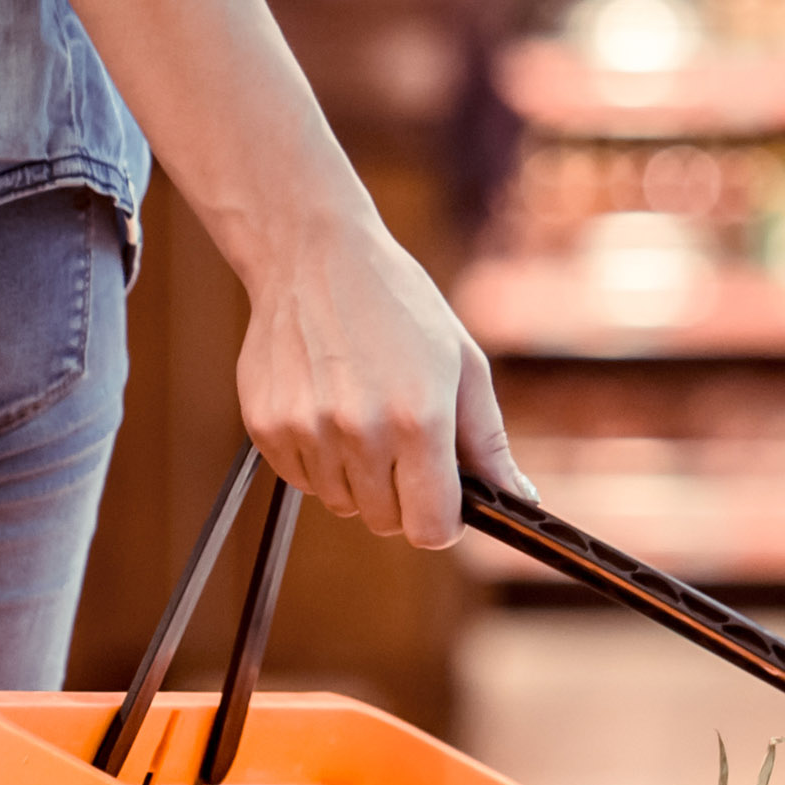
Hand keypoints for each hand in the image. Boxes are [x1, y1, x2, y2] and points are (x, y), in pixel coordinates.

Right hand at [231, 203, 527, 548]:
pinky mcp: (267, 427)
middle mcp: (360, 431)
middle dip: (401, 497)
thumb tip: (517, 499)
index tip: (444, 503)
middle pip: (385, 522)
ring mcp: (307, 431)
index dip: (443, 523)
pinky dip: (319, 459)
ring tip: (362, 414)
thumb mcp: (462, 364)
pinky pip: (301, 479)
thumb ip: (488, 442)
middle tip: (402, 446)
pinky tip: (327, 406)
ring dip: (358, 477)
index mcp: (419, 419)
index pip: (431, 528)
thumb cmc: (398, 305)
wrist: (313, 255)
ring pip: (341, 502)